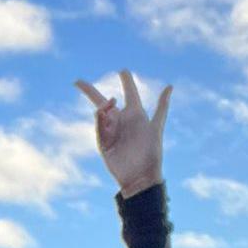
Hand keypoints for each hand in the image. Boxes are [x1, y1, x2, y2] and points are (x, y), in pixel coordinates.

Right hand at [74, 69, 171, 197]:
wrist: (140, 176)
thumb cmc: (151, 152)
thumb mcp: (156, 127)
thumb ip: (161, 106)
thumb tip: (170, 85)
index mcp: (135, 114)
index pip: (130, 92)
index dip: (127, 81)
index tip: (123, 70)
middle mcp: (121, 120)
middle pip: (103, 102)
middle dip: (89, 91)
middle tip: (77, 81)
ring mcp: (110, 131)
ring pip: (100, 114)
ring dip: (102, 108)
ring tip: (107, 106)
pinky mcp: (103, 143)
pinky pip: (99, 129)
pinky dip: (100, 121)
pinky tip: (104, 115)